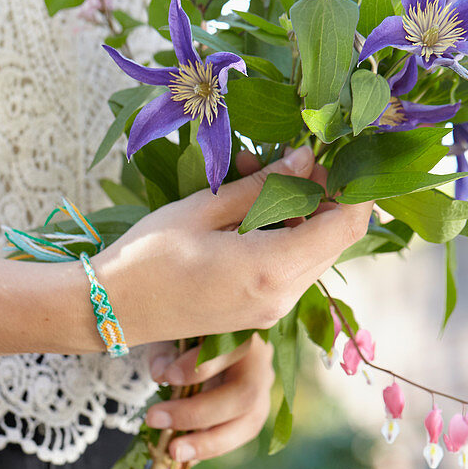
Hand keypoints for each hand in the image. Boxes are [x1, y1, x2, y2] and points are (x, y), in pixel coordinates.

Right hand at [93, 147, 373, 346]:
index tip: (344, 155)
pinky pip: (292, 268)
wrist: (110, 310)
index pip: (346, 226)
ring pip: (315, 253)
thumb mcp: (204, 209)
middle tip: (291, 156)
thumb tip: (307, 158)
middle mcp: (282, 295)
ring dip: (301, 213)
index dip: (357, 189)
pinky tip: (250, 208)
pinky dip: (284, 235)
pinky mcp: (260, 312)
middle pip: (336, 239)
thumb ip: (263, 185)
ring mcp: (273, 309)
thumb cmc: (146, 256)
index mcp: (271, 267)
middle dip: (324, 194)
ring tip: (257, 176)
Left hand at [143, 334, 273, 462]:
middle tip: (156, 419)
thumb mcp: (175, 331)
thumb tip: (161, 374)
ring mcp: (264, 387)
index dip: (200, 366)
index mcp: (244, 329)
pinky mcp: (257, 409)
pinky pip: (240, 434)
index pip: (232, 349)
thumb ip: (167, 349)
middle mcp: (262, 359)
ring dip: (209, 442)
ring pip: (250, 422)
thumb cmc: (191, 331)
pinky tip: (185, 453)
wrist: (209, 338)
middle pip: (244, 394)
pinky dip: (212, 446)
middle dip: (198, 413)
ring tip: (173, 452)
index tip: (167, 377)